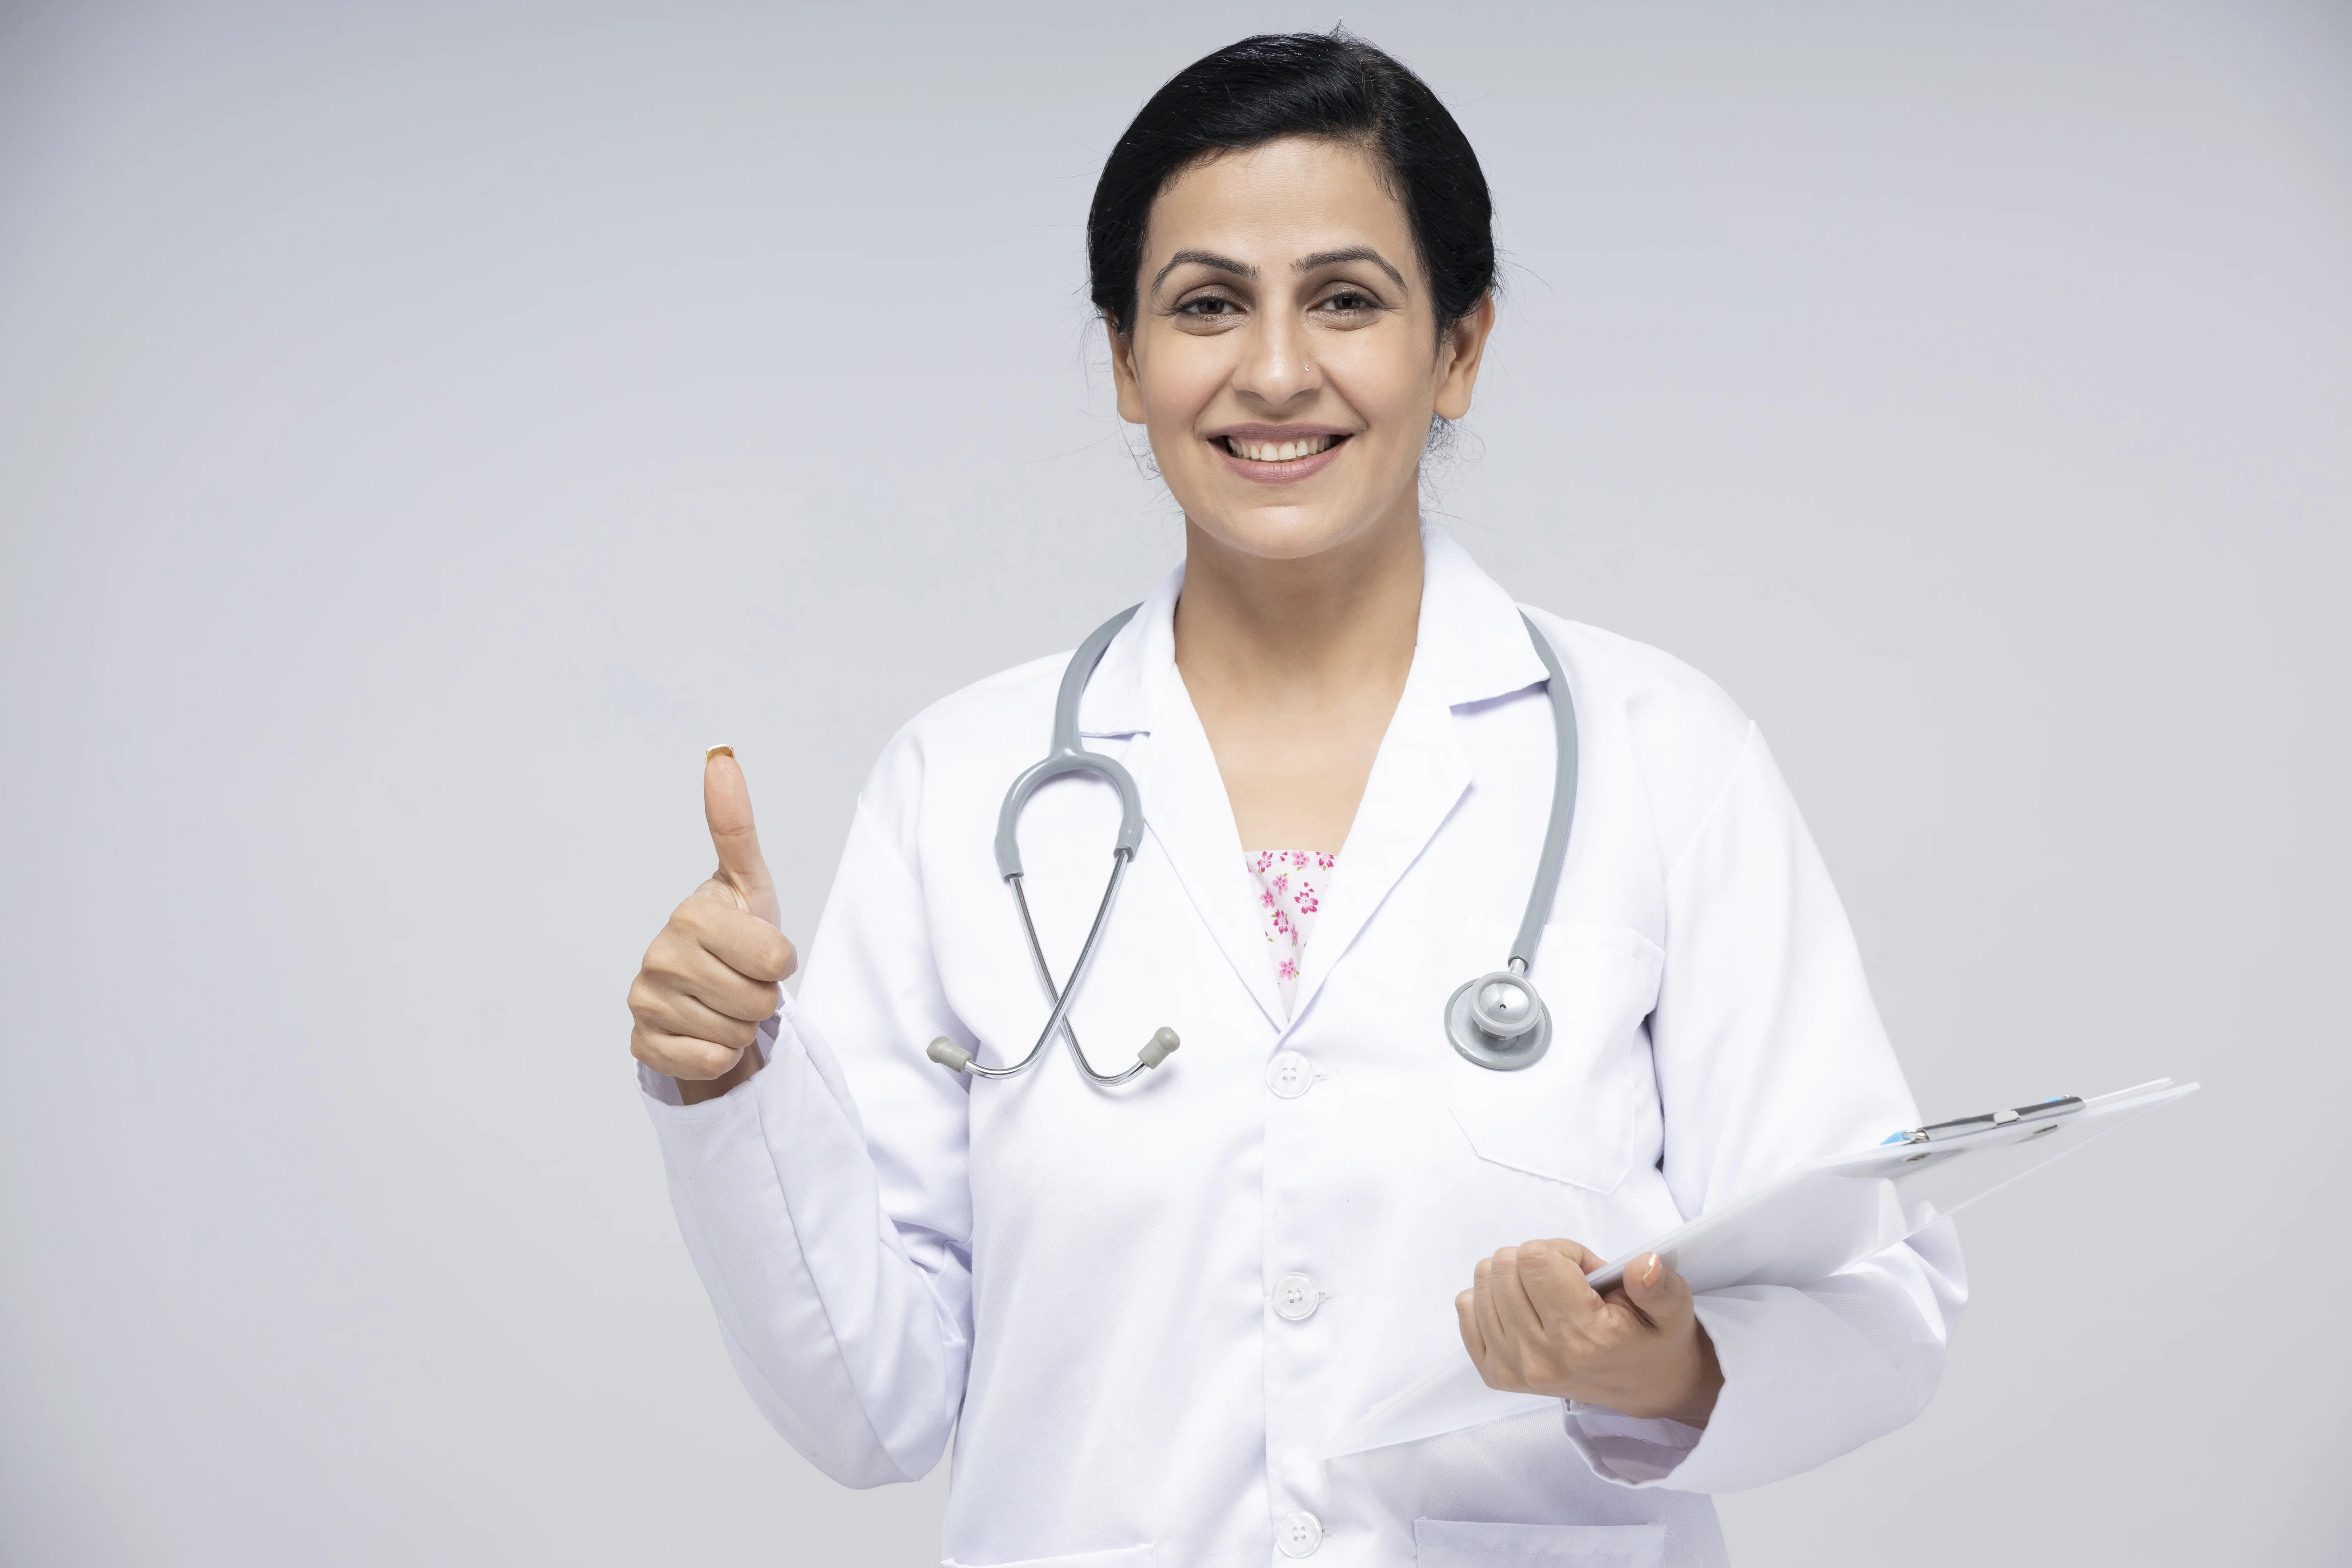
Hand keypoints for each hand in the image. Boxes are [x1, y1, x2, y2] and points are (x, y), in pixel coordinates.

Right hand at [627, 748, 796, 1103]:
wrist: (710, 993)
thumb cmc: (737, 935)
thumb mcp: (748, 882)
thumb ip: (735, 824)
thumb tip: (720, 755)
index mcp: (691, 913)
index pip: (775, 960)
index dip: (781, 963)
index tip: (763, 952)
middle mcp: (659, 955)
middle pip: (757, 1000)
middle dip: (763, 996)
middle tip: (745, 980)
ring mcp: (646, 1000)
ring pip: (734, 1034)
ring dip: (742, 1026)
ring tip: (726, 1003)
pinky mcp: (643, 1043)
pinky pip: (704, 1062)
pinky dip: (717, 1056)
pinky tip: (706, 1032)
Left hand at [1456, 1239, 1721, 1425]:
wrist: (1642, 1386)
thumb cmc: (1651, 1339)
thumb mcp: (1673, 1308)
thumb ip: (1658, 1285)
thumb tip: (1643, 1264)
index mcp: (1582, 1339)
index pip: (1537, 1259)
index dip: (1563, 1251)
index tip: (1586, 1271)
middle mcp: (1540, 1359)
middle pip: (1505, 1265)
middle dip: (1539, 1260)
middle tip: (1570, 1283)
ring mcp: (1512, 1369)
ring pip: (1483, 1280)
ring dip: (1516, 1276)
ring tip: (1551, 1297)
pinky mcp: (1494, 1374)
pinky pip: (1466, 1307)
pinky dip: (1492, 1296)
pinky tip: (1526, 1309)